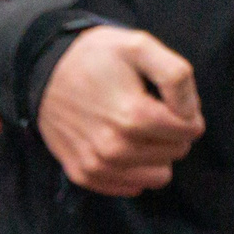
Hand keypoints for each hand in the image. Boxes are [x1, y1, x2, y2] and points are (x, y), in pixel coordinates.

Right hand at [35, 27, 203, 196]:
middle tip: (150, 108)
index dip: (187, 110)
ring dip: (155, 153)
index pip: (190, 130)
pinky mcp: (84, 175)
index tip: (166, 97)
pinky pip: (132, 187)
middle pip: (176, 152)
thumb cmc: (96, 55)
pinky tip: (121, 141)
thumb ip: (176, 75)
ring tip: (136, 127)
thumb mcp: (140, 46)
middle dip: (172, 131)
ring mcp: (97, 165)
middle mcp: (115, 148)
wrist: (43, 69)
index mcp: (134, 116)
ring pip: (158, 176)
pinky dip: (134, 168)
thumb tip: (190, 113)